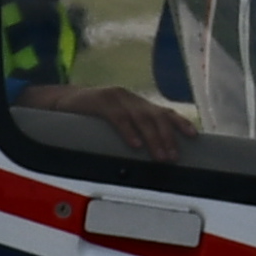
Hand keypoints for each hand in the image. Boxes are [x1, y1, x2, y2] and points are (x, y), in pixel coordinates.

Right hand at [80, 88, 199, 162]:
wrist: (61, 100)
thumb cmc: (90, 115)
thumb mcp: (116, 118)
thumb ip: (134, 128)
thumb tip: (152, 152)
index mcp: (136, 103)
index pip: (164, 112)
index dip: (180, 123)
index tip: (194, 136)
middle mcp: (130, 98)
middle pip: (156, 116)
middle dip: (168, 137)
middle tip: (173, 157)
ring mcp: (116, 98)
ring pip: (141, 119)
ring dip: (153, 139)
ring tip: (161, 156)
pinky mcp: (100, 102)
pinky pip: (118, 118)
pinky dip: (129, 132)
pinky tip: (136, 145)